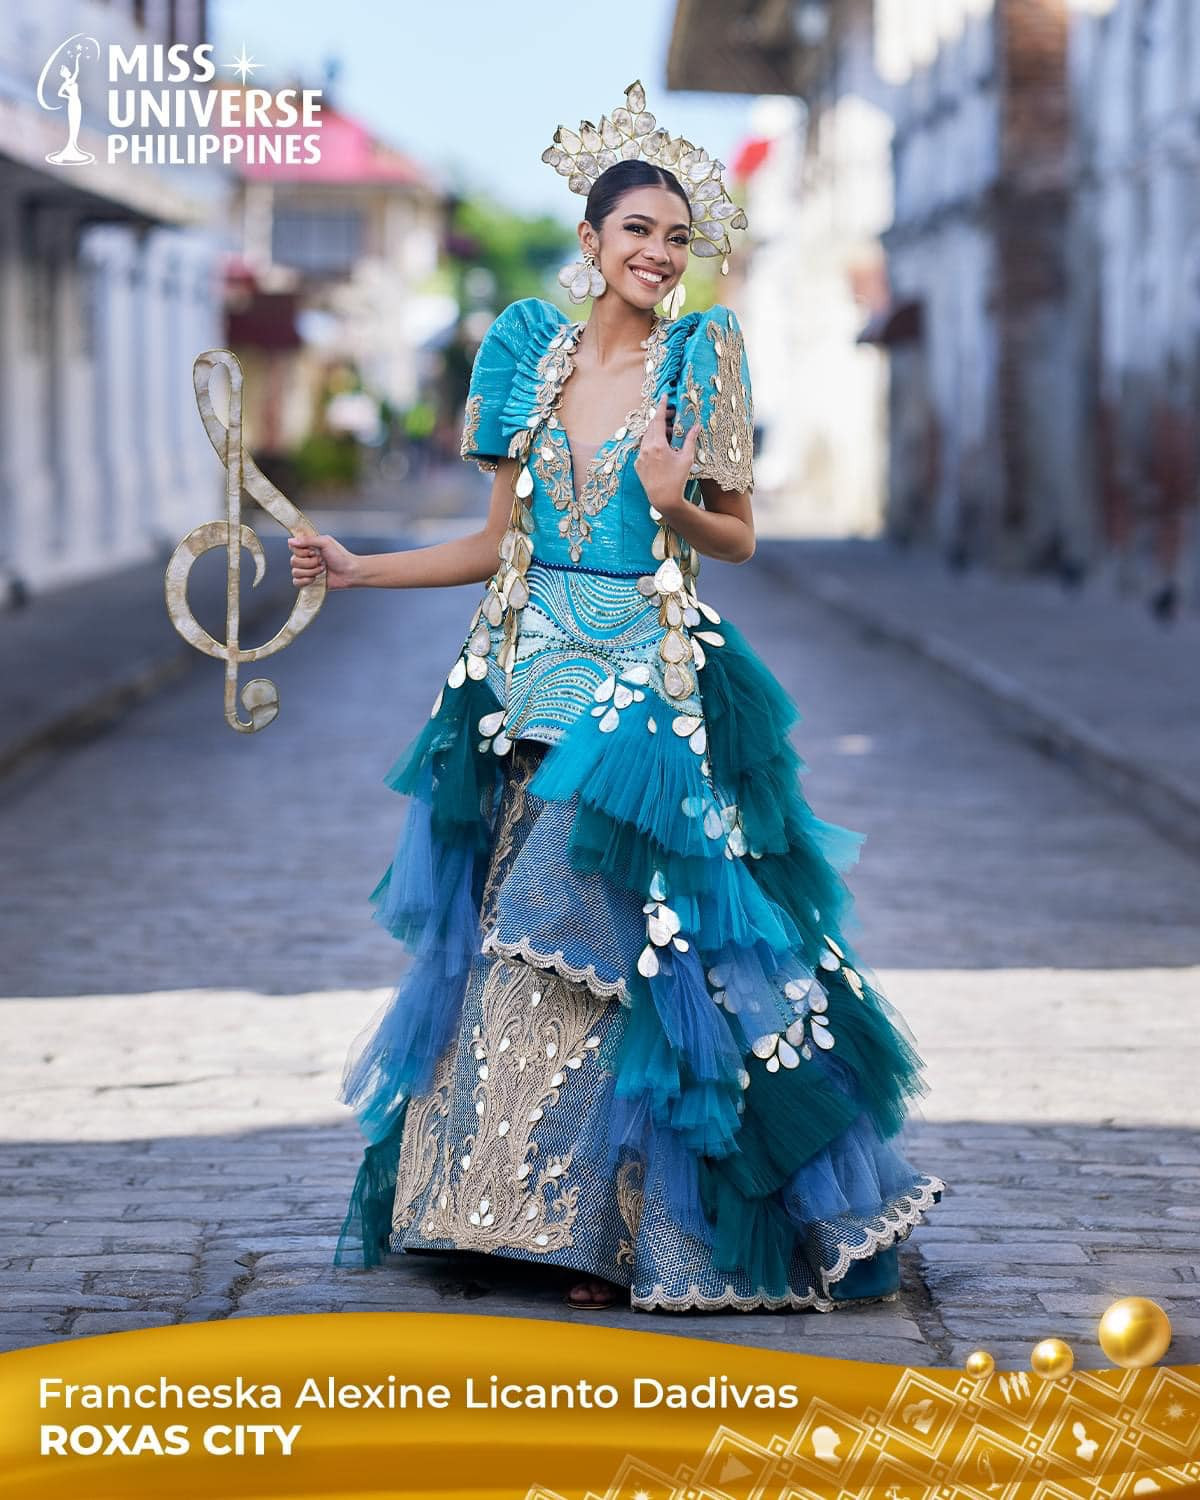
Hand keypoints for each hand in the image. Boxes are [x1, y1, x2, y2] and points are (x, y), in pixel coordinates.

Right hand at [288, 531, 359, 589]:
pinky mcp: (308, 582)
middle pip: (293, 561)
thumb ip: (308, 540)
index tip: (313, 551)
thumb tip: (291, 541)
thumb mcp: (325, 542)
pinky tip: (315, 579)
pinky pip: (296, 582)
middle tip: (321, 561)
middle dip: (309, 563)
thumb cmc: (341, 557)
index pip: (292, 547)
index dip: (301, 551)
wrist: (350, 573)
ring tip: (322, 570)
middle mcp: (305, 558)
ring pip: (295, 572)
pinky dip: (305, 581)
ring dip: (311, 571)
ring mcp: (306, 570)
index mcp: (308, 547)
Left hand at [633, 399, 698, 515]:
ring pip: (647, 436)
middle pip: (652, 425)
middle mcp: (646, 448)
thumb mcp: (687, 458)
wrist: (663, 498)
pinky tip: (662, 448)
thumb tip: (697, 426)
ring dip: (657, 431)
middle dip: (661, 418)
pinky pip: (644, 448)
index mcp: (658, 444)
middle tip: (672, 415)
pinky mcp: (638, 464)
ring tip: (671, 434)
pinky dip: (652, 443)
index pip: (659, 419)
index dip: (662, 406)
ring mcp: (640, 456)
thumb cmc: (677, 479)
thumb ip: (690, 440)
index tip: (664, 396)